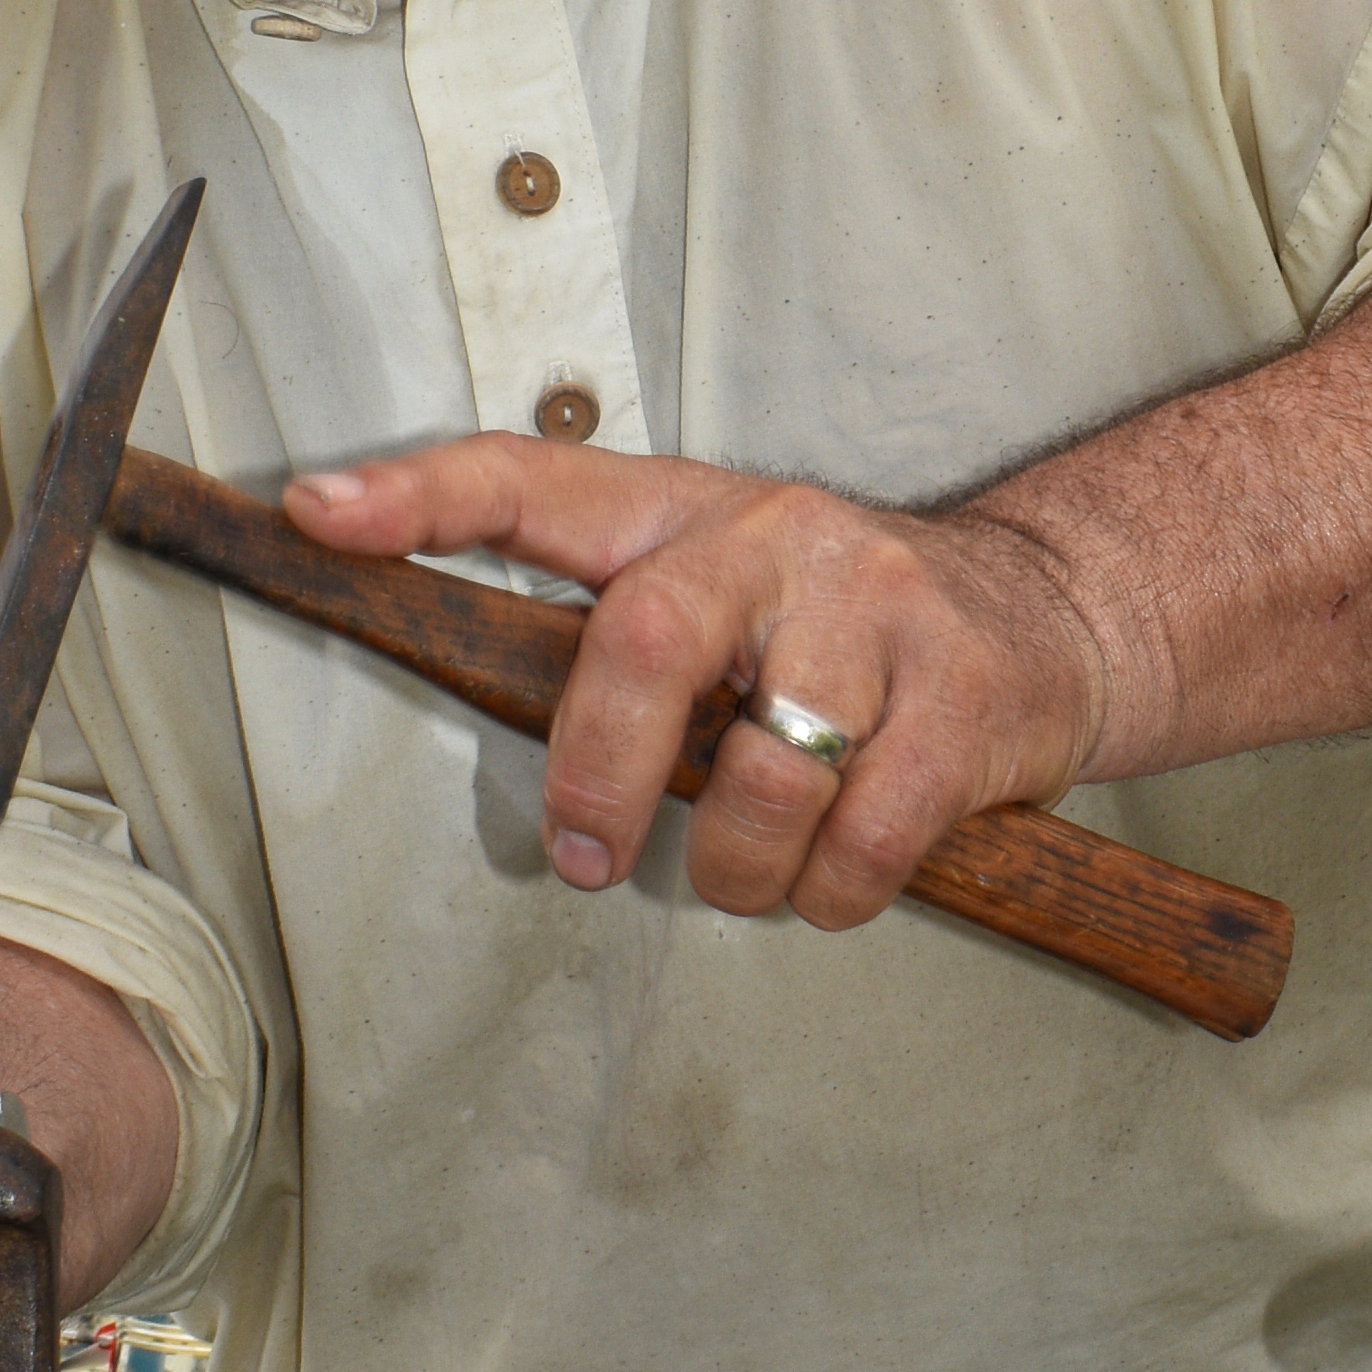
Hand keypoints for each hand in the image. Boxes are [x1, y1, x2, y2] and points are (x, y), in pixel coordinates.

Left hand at [279, 439, 1127, 928]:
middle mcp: (776, 538)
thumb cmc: (845, 628)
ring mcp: (875, 613)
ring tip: (748, 871)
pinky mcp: (962, 699)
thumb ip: (619, 640)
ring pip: (764, 773)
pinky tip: (834, 875)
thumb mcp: (725, 591)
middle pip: (646, 643)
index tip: (317, 512)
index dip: (421, 495)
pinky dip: (830, 893)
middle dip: (597, 773)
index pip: (530, 479)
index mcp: (687, 510)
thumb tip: (505, 745)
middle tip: (582, 855)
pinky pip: (862, 839)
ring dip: (735, 866)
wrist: (1054, 613)